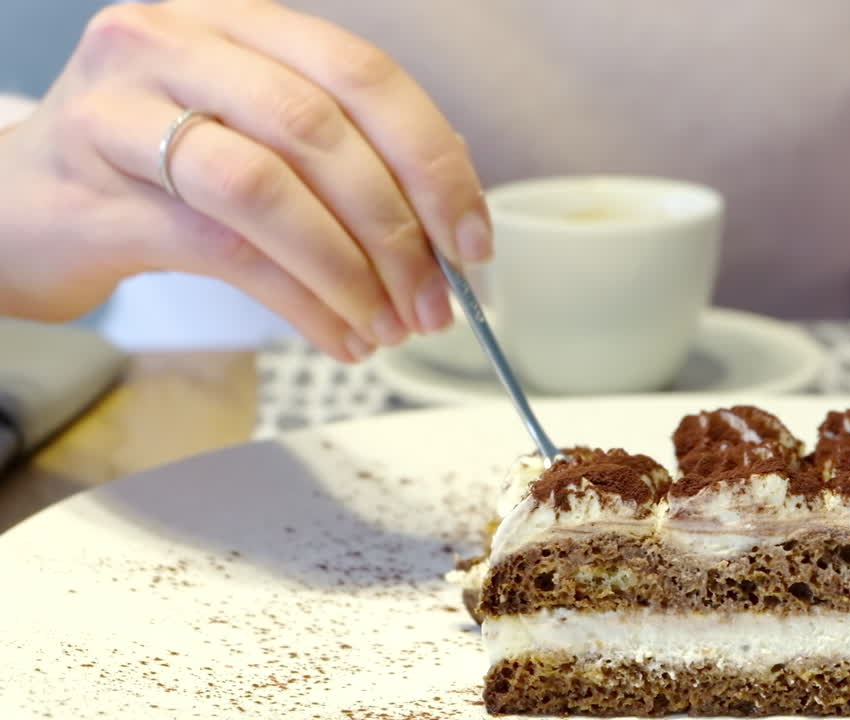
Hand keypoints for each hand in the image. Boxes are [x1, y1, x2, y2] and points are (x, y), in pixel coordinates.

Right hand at [0, 0, 486, 361]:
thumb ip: (341, 157)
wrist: (19, 207)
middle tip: (436, 301)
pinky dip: (303, 304)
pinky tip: (341, 334)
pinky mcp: (93, 194)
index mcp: (237, 22)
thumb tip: (449, 224)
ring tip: (390, 325)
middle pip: (318, 128)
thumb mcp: (250, 136)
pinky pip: (224, 252)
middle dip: (397, 228)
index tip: (472, 239)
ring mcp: (121, 111)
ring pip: (267, 190)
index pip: (360, 74)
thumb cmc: (153, 171)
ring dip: (349, 272)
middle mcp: (175, 44)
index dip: (431, 160)